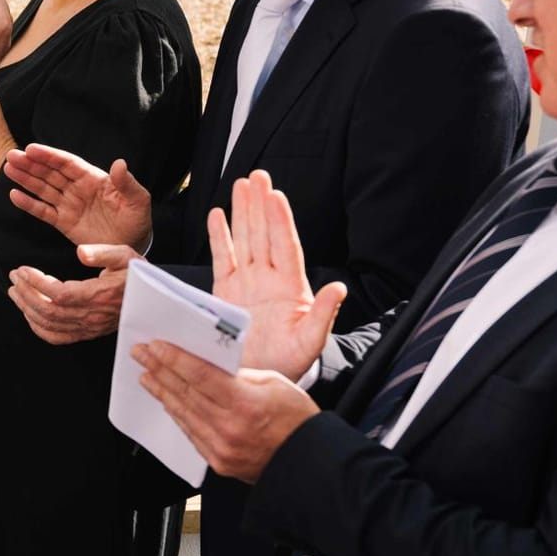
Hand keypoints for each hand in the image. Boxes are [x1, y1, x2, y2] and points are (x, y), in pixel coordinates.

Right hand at [5, 144, 152, 250]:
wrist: (131, 247)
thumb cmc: (136, 220)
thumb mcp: (138, 201)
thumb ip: (127, 183)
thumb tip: (119, 163)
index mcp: (94, 179)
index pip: (68, 164)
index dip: (50, 156)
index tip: (32, 149)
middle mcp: (78, 189)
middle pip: (51, 173)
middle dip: (31, 164)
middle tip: (12, 156)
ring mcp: (69, 205)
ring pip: (43, 189)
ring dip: (26, 179)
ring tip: (9, 169)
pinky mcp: (64, 223)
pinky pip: (43, 211)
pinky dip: (29, 204)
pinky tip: (14, 195)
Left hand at [6, 244, 135, 343]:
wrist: (149, 300)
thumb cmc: (135, 275)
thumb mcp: (125, 255)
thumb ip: (103, 253)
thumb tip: (80, 252)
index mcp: (99, 295)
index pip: (59, 294)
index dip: (36, 283)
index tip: (22, 270)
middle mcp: (91, 315)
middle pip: (48, 310)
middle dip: (26, 293)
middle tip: (15, 277)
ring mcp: (87, 327)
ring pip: (48, 324)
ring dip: (27, 308)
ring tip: (15, 291)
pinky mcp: (85, 333)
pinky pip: (56, 337)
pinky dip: (37, 327)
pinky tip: (28, 313)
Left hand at [133, 341, 317, 482]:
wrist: (308, 462)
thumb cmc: (298, 420)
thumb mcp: (274, 383)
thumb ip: (239, 375)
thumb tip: (209, 365)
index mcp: (246, 403)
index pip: (200, 375)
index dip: (174, 359)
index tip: (155, 346)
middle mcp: (230, 428)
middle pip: (185, 393)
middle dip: (159, 370)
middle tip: (141, 354)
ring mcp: (221, 448)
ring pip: (183, 414)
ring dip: (162, 392)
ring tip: (147, 375)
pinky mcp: (218, 462)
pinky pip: (190, 433)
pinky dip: (177, 415)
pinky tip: (168, 401)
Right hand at [209, 170, 346, 376]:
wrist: (259, 379)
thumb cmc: (288, 362)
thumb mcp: (310, 342)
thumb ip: (323, 315)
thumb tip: (338, 289)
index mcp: (290, 287)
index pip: (285, 245)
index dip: (279, 220)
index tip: (275, 195)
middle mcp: (268, 279)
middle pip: (264, 233)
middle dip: (260, 204)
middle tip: (258, 176)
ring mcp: (247, 283)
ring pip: (245, 239)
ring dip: (242, 212)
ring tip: (241, 185)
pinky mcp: (226, 291)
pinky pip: (222, 258)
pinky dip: (219, 237)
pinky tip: (217, 215)